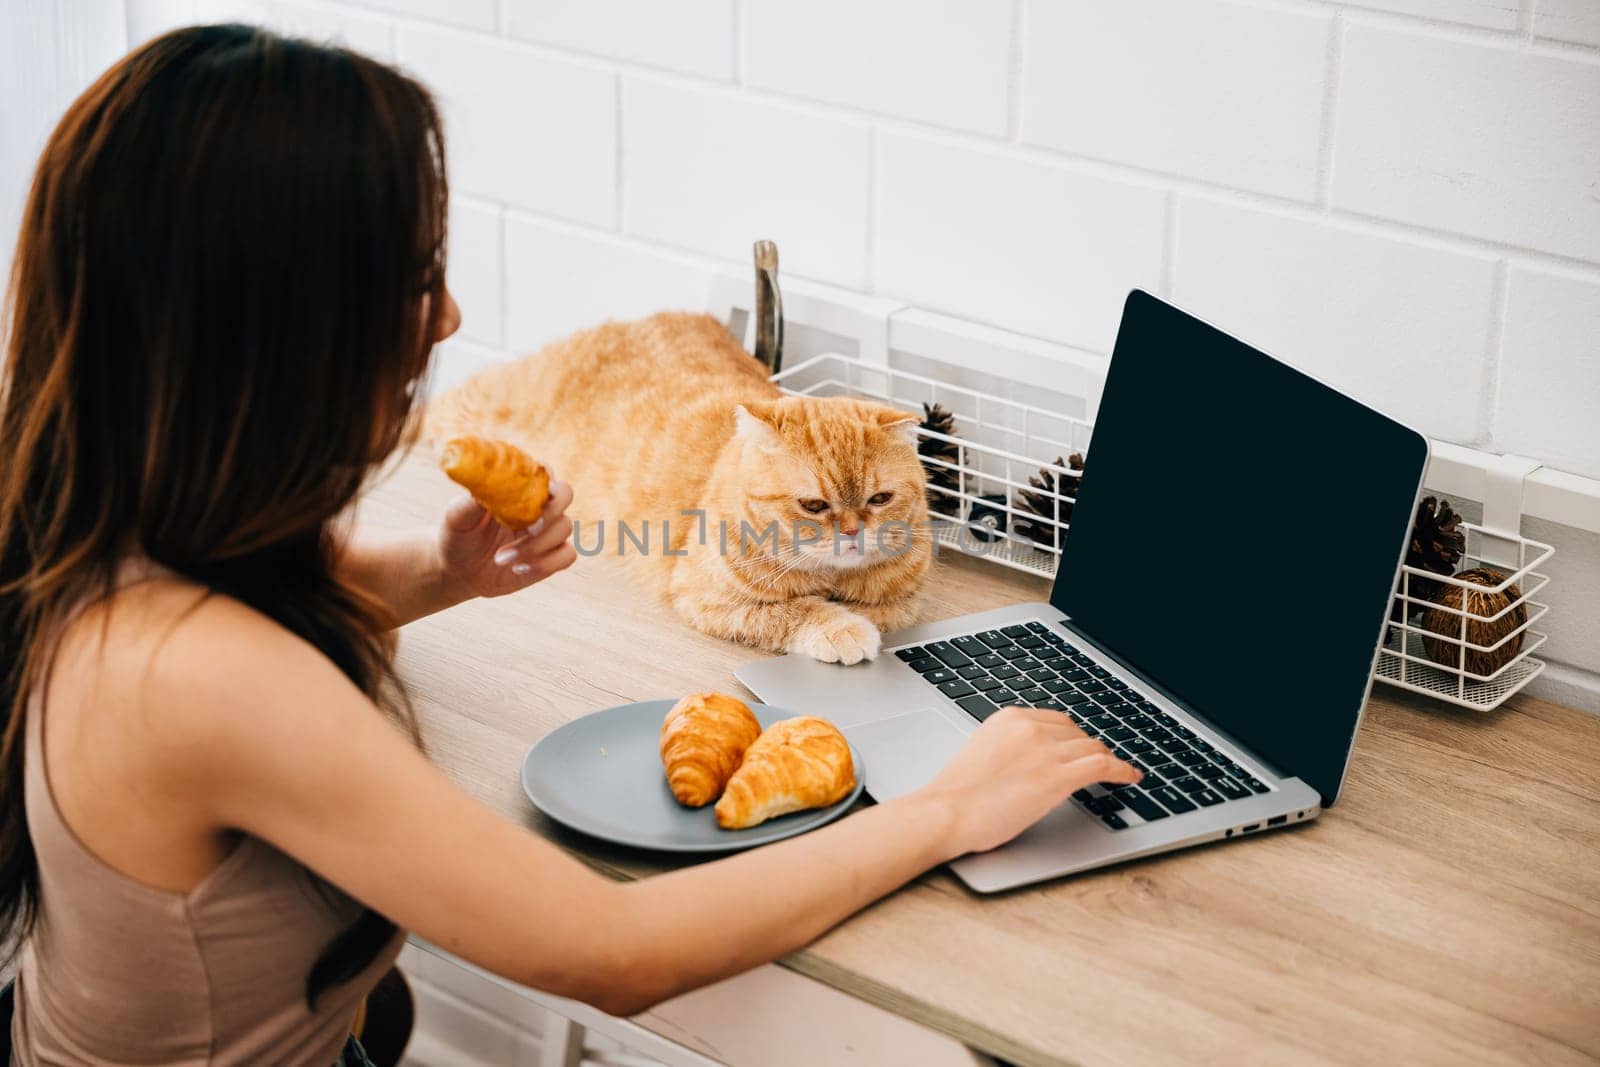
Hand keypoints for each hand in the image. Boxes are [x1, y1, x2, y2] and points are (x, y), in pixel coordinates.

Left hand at [438, 478, 576, 598]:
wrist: (459, 570)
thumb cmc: (459, 536)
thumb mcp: (457, 517)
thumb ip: (471, 502)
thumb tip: (484, 488)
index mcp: (518, 488)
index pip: (543, 473)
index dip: (548, 479)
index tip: (544, 491)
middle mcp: (538, 506)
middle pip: (565, 495)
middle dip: (549, 512)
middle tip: (528, 529)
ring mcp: (548, 531)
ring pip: (564, 528)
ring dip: (535, 545)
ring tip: (500, 558)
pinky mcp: (551, 557)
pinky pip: (567, 555)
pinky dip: (545, 563)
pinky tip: (518, 568)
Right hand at [919, 707, 1141, 855]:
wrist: (946, 813)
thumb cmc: (956, 795)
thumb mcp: (981, 754)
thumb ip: (1008, 748)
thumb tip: (1028, 761)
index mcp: (1008, 719)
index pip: (1055, 721)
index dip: (1073, 737)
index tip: (1081, 747)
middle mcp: (1029, 727)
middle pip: (1076, 732)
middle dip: (1088, 749)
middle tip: (1098, 763)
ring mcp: (1045, 751)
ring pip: (1092, 746)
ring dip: (1107, 759)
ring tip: (1118, 771)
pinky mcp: (1057, 777)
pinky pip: (1103, 765)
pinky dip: (1122, 769)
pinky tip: (1129, 777)